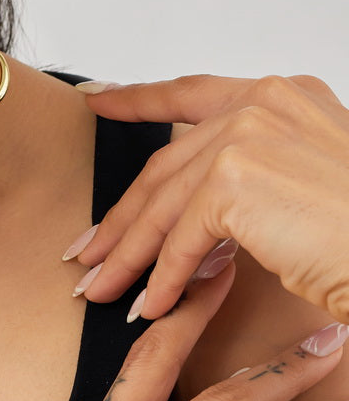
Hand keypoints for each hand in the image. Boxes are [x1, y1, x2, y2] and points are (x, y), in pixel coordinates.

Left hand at [64, 73, 348, 322]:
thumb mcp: (311, 183)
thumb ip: (257, 179)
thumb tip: (197, 219)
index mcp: (282, 95)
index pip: (192, 94)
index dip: (139, 99)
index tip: (97, 101)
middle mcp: (262, 102)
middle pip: (169, 163)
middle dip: (125, 215)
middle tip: (90, 250)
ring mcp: (247, 135)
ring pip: (166, 202)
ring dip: (130, 253)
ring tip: (102, 289)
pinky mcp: (235, 180)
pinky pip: (183, 238)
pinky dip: (164, 277)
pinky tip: (151, 306)